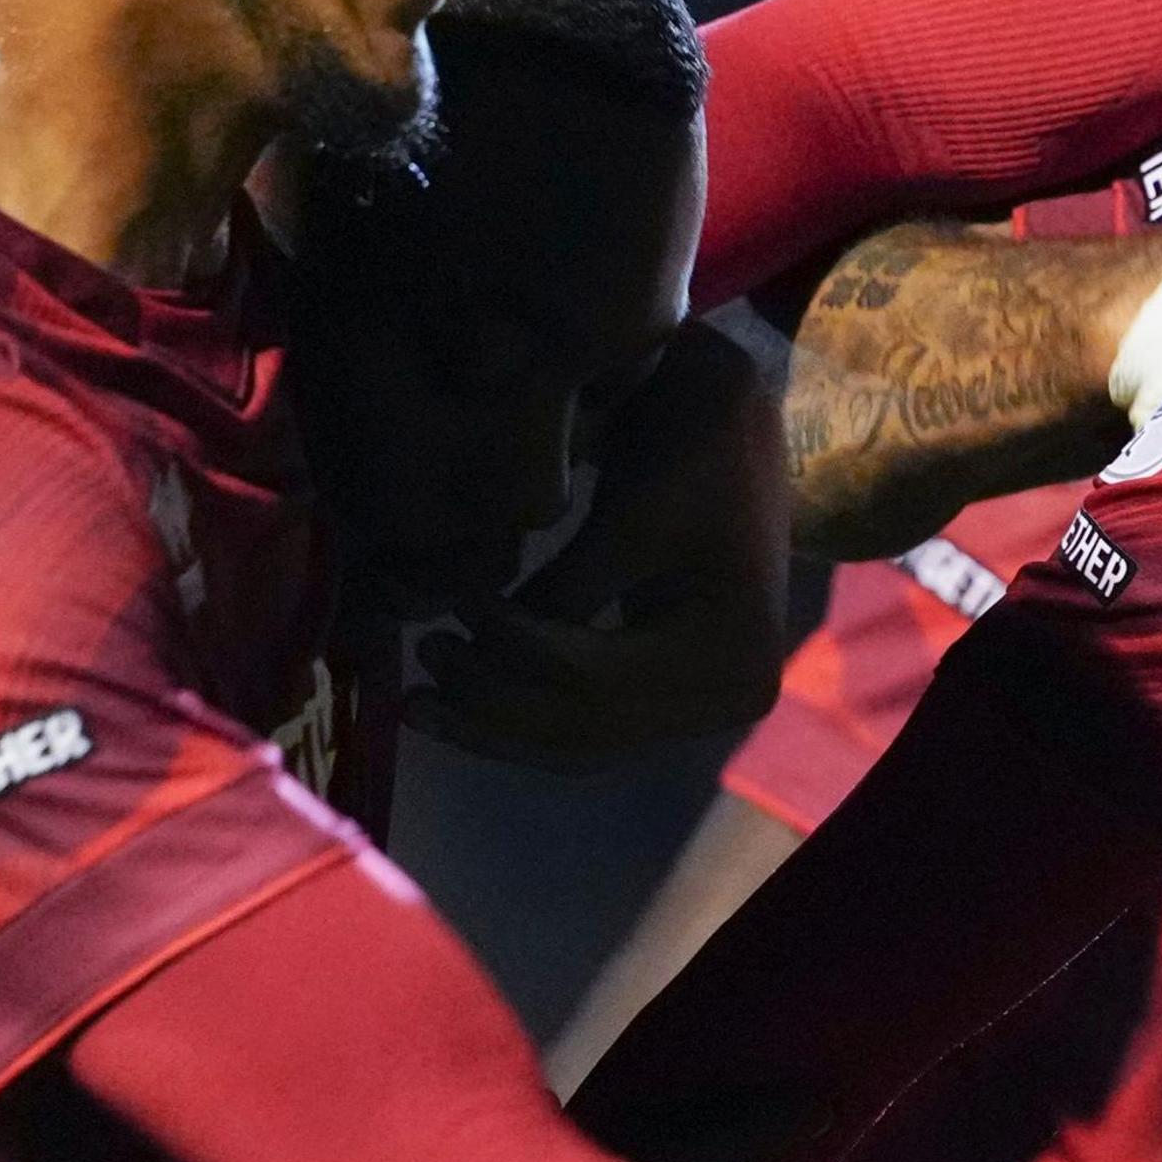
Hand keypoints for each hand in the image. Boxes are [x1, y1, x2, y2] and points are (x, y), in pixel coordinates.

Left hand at [413, 324, 790, 766]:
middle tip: (419, 666)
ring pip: (583, 743)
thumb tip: (472, 646)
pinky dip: (527, 713)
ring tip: (420, 701)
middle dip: (494, 704)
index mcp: (733, 654)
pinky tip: (463, 697)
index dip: (511, 649)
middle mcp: (732, 697)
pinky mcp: (675, 694)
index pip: (595, 679)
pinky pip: (592, 725)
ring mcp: (706, 704)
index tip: (451, 606)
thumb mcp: (626, 516)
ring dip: (498, 725)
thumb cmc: (689, 446)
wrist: (742, 418)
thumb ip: (562, 590)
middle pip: (590, 729)